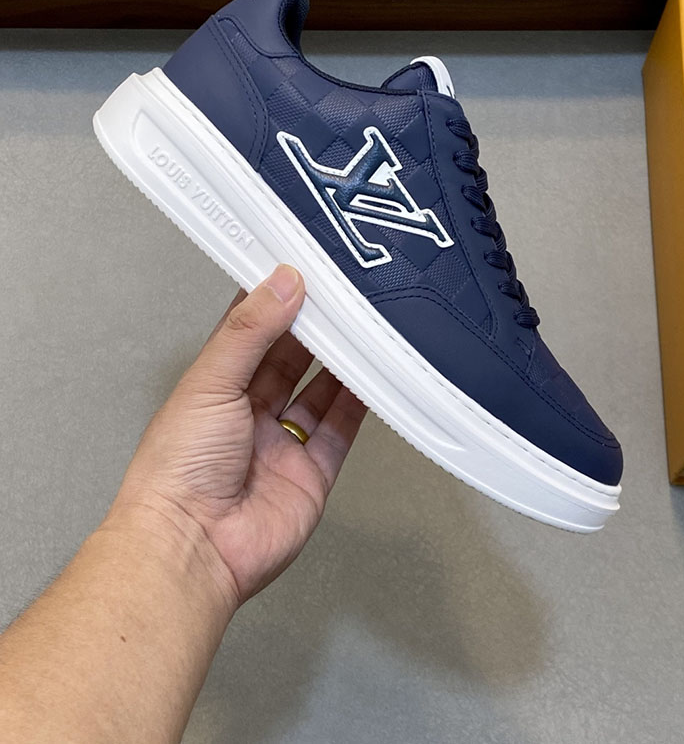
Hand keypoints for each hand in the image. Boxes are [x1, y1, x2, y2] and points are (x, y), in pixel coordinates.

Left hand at [111, 264, 365, 607]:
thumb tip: (281, 284)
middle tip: (342, 295)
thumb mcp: (210, 383)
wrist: (192, 548)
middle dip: (315, 328)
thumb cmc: (177, 472)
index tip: (302, 271)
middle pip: (290, 359)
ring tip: (363, 328)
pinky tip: (372, 377)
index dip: (275, 301)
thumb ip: (250, 332)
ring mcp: (281, 443)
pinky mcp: (310, 473)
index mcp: (214, 387)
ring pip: (320, 391)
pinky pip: (341, 430)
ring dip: (341, 362)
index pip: (250, 331)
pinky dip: (359, 404)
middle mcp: (247, 413)